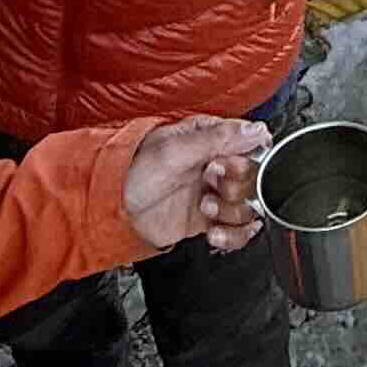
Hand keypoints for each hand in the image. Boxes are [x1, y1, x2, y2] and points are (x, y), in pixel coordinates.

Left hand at [123, 116, 271, 254]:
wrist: (110, 209)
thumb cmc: (132, 172)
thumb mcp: (175, 150)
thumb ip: (218, 139)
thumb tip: (256, 130)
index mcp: (208, 138)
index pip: (251, 145)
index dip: (245, 158)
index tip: (227, 164)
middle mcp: (214, 165)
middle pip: (253, 178)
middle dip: (235, 186)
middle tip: (210, 184)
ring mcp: (211, 193)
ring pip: (247, 206)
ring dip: (231, 212)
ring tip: (206, 208)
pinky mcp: (206, 221)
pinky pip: (236, 230)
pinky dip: (232, 236)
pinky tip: (215, 233)